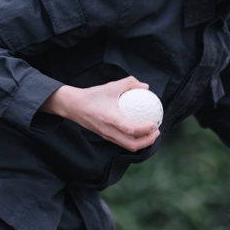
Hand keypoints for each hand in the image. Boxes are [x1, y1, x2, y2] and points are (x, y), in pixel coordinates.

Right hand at [40, 76, 160, 151]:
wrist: (73, 106)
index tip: (155, 124)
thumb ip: (129, 83)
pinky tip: (139, 131)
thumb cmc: (92, 95)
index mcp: (110, 119)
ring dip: (142, 143)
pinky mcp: (105, 136)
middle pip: (132, 145)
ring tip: (151, 133)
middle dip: (147, 141)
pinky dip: (133, 140)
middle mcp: (109, 131)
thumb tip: (145, 87)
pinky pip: (122, 142)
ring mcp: (107, 136)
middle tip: (156, 132)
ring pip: (127, 146)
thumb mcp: (111, 86)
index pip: (131, 129)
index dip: (145, 130)